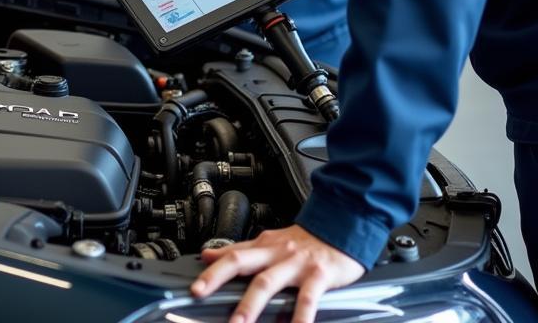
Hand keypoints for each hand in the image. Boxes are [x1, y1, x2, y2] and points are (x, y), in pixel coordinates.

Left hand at [191, 225, 364, 322]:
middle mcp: (277, 253)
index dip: (211, 271)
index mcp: (264, 246)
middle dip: (220, 280)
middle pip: (243, 262)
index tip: (194, 288)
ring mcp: (297, 264)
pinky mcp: (319, 275)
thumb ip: (240, 250)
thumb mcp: (270, 241)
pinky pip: (307, 298)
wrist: (343, 224)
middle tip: (201, 296)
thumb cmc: (306, 240)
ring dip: (252, 303)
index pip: (232, 256)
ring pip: (269, 281)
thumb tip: (208, 255)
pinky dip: (300, 316)